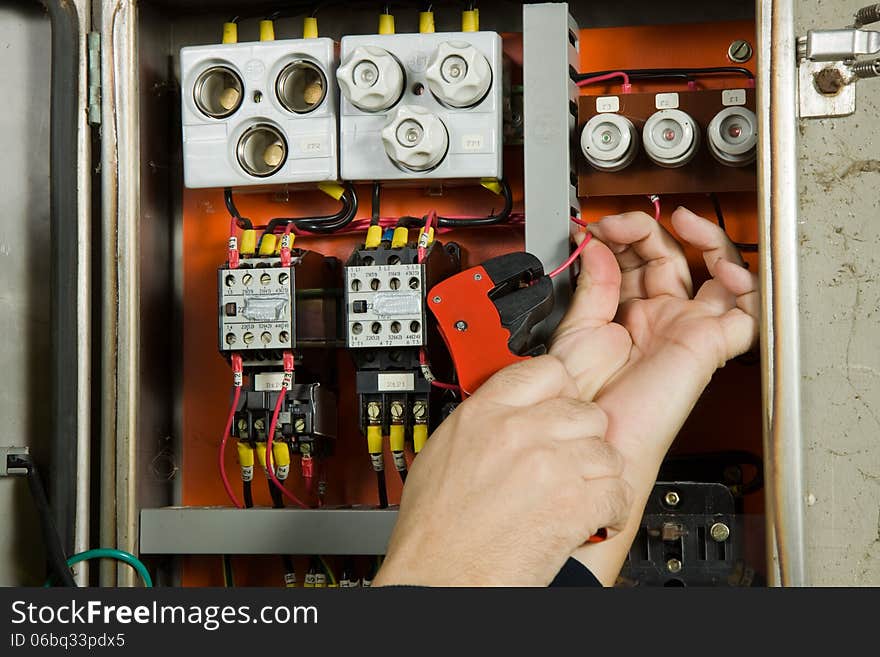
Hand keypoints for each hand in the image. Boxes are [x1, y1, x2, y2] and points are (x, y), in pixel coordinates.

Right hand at [373, 355, 632, 586]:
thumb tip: (508, 411)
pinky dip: (610, 510)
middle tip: (569, 461)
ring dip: (598, 476)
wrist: (439, 578)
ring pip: (607, 451)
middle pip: (585, 410)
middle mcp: (518, 432)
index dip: (561, 391)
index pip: (547, 370)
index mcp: (484, 414)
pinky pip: (618, 491)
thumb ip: (483, 422)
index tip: (560, 407)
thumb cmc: (433, 529)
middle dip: (583, 439)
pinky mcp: (573, 503)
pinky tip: (589, 517)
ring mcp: (549, 465)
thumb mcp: (443, 452)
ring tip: (578, 494)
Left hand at [550, 207, 759, 583]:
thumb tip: (597, 248)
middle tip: (621, 223)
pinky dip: (742, 283)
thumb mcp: (579, 330)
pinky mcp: (709, 346)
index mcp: (630, 316)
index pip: (638, 260)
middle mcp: (660, 320)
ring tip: (679, 225)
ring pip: (715, 272)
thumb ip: (594, 287)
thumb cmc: (582, 401)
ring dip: (703, 241)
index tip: (596, 226)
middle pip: (672, 257)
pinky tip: (719, 267)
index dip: (624, 235)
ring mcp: (686, 330)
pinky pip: (746, 311)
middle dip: (651, 229)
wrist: (592, 440)